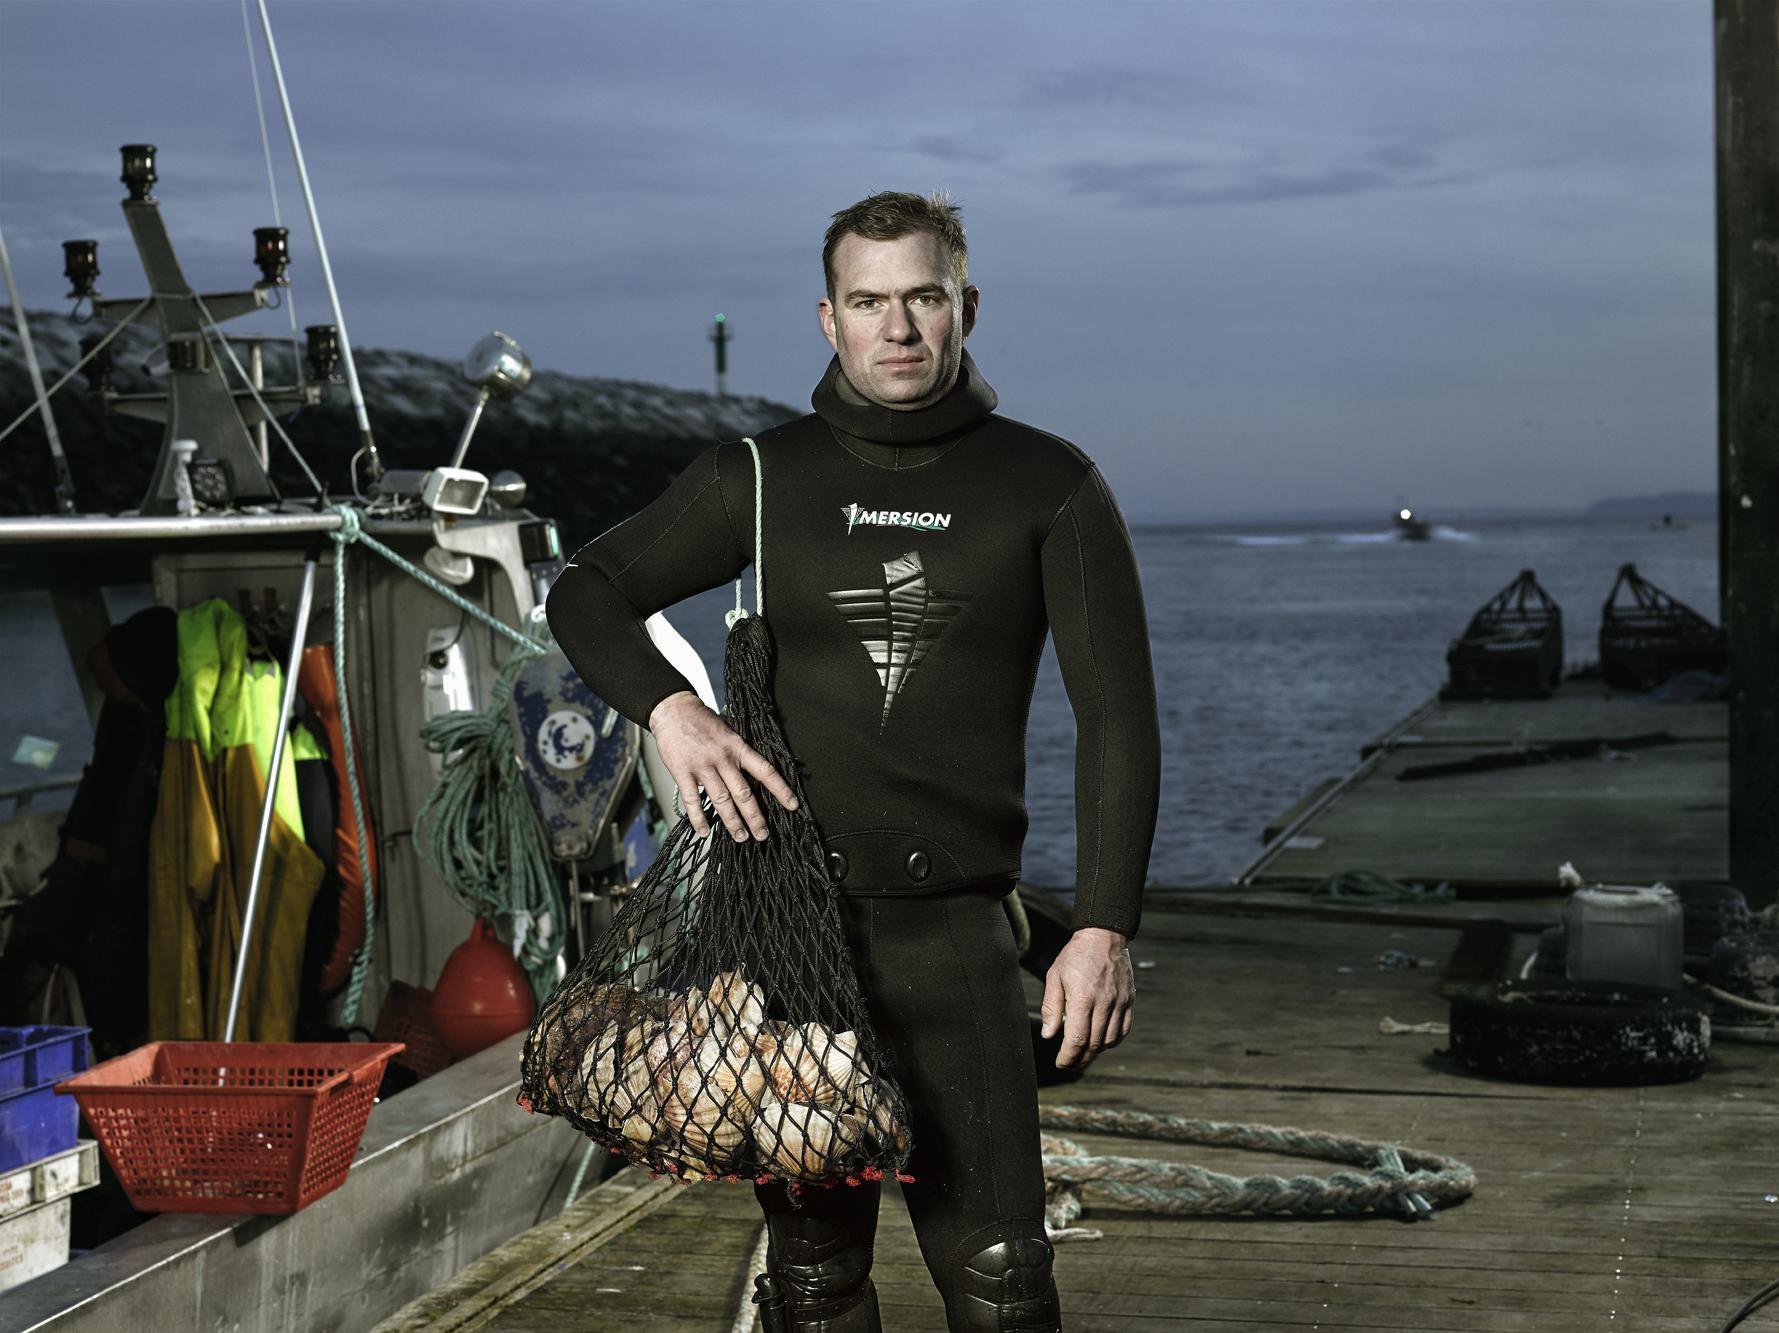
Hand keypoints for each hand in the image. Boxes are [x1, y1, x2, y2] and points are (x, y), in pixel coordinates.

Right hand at [647, 689, 798, 841]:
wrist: (674, 710)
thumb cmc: (702, 721)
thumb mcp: (729, 732)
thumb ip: (739, 753)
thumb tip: (753, 774)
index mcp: (738, 748)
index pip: (765, 771)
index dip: (780, 789)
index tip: (792, 805)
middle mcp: (723, 759)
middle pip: (744, 793)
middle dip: (755, 817)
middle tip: (762, 834)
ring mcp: (703, 767)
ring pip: (722, 800)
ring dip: (732, 822)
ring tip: (740, 837)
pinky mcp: (683, 773)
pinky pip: (693, 800)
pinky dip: (699, 818)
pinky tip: (705, 831)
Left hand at [1039, 927, 1134, 1068]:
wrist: (1103, 936)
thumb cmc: (1075, 956)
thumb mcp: (1055, 977)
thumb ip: (1051, 1007)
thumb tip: (1048, 1035)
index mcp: (1082, 997)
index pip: (1076, 1039)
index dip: (1068, 1056)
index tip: (1060, 1062)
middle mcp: (1104, 1002)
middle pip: (1093, 1044)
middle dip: (1079, 1059)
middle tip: (1068, 1063)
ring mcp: (1119, 1002)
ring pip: (1108, 1040)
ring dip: (1094, 1051)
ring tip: (1082, 1052)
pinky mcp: (1129, 1000)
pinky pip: (1123, 1030)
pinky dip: (1112, 1041)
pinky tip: (1101, 1041)